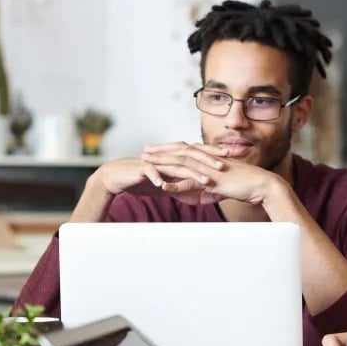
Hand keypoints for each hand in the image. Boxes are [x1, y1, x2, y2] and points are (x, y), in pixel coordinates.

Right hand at [93, 146, 227, 198]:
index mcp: (173, 157)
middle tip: (224, 167)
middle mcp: (166, 156)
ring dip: (191, 173)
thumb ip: (180, 186)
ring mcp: (154, 161)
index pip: (197, 153)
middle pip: (190, 155)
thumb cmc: (140, 180)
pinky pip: (151, 172)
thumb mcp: (164, 185)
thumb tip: (197, 192)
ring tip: (205, 181)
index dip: (213, 154)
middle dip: (208, 161)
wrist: (116, 177)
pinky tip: (165, 185)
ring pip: (175, 165)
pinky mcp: (141, 169)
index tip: (230, 158)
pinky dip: (158, 177)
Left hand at [141, 143, 278, 204]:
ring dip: (162, 164)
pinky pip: (191, 182)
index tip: (154, 149)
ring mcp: (209, 169)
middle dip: (160, 152)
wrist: (261, 185)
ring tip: (147, 165)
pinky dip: (176, 184)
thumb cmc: (244, 185)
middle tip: (143, 151)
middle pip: (179, 152)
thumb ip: (206, 190)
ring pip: (181, 164)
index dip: (168, 149)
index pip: (184, 150)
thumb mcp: (220, 187)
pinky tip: (163, 187)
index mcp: (208, 158)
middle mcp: (206, 160)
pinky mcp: (213, 180)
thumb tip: (196, 197)